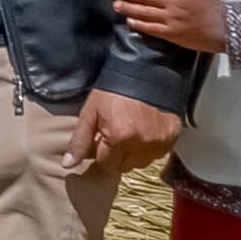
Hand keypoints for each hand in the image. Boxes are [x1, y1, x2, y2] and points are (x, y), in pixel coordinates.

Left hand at [63, 85, 183, 176]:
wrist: (145, 72)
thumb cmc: (112, 91)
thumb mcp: (90, 112)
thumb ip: (79, 141)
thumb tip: (68, 165)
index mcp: (118, 138)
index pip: (106, 165)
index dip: (101, 154)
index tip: (101, 142)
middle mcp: (141, 144)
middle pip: (125, 166)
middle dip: (117, 156)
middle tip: (115, 137)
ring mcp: (159, 142)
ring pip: (142, 163)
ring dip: (134, 154)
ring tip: (130, 134)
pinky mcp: (173, 138)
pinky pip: (158, 154)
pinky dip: (149, 148)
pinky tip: (144, 132)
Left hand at [112, 0, 226, 55]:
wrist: (222, 30)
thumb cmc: (209, 6)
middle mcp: (175, 3)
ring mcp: (173, 19)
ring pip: (146, 12)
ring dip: (129, 8)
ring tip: (116, 5)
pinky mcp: (172, 33)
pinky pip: (152, 28)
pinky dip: (139, 24)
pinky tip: (129, 21)